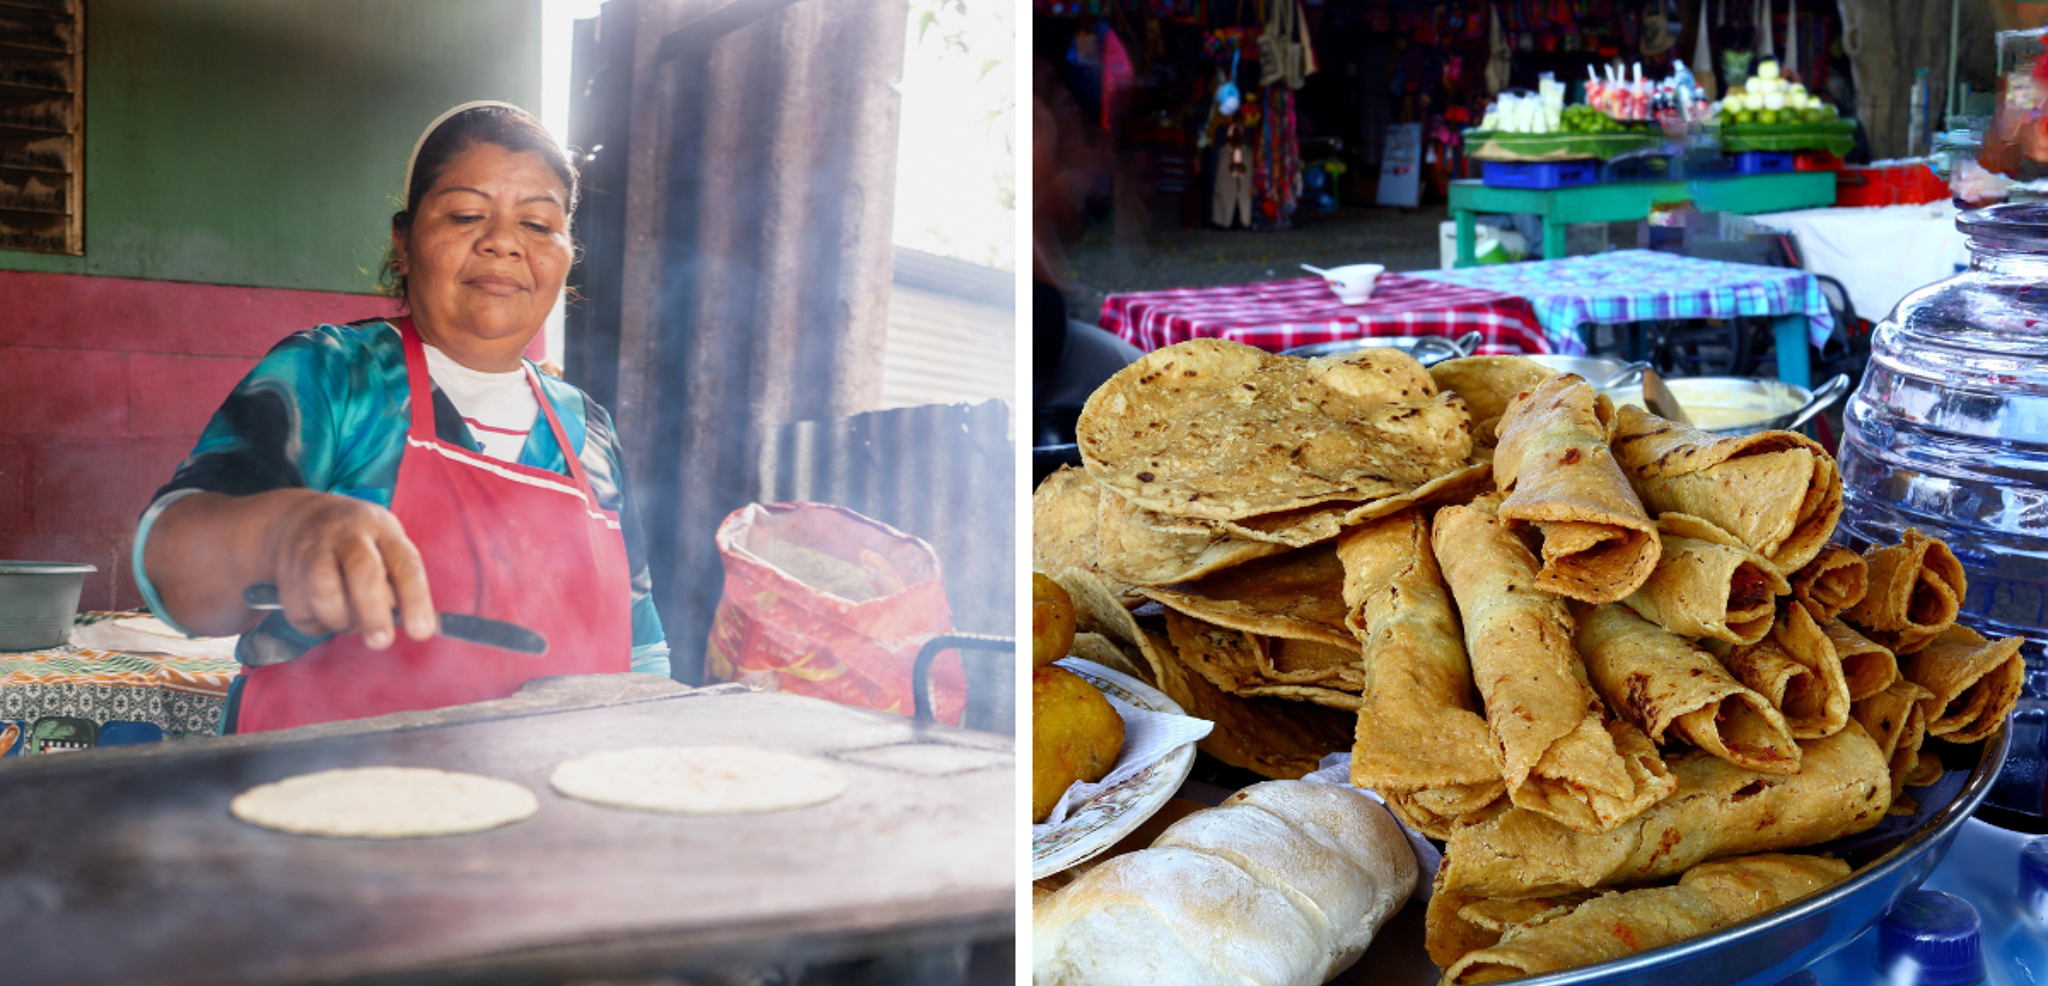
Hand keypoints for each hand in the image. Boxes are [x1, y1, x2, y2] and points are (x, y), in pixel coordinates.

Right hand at [262, 493, 437, 648]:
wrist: (297, 517)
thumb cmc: (357, 542)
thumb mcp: (385, 543)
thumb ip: (398, 580)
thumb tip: (412, 624)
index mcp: (383, 530)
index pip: (405, 564)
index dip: (415, 600)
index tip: (422, 632)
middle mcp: (348, 536)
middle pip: (363, 573)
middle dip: (374, 614)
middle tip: (381, 641)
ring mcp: (314, 551)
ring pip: (325, 593)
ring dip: (340, 619)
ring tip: (347, 620)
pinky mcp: (287, 574)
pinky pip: (302, 611)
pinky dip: (317, 623)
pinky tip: (323, 612)